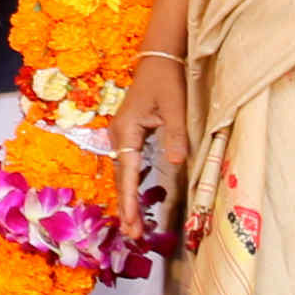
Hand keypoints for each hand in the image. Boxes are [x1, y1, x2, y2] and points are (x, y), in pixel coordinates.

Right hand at [116, 52, 189, 238]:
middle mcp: (118, 136)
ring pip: (122, 174)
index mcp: (126, 131)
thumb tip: (176, 163)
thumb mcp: (175, 106)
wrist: (157, 59)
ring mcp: (121, 136)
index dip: (129, 200)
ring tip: (133, 225)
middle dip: (126, 207)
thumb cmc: (166, 80)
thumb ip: (175, 135)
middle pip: (120, 178)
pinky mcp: (128, 135)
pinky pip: (126, 166)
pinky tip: (134, 200)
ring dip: (127, 199)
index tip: (131, 223)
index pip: (127, 173)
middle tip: (133, 235)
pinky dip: (129, 186)